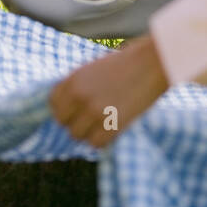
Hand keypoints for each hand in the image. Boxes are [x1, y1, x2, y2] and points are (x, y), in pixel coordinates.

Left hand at [49, 34, 168, 147]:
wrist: (154, 62)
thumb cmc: (126, 64)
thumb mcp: (93, 70)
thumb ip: (77, 87)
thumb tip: (66, 109)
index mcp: (73, 80)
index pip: (53, 104)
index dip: (65, 108)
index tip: (76, 109)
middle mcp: (79, 96)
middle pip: (63, 123)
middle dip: (76, 121)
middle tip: (93, 117)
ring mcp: (95, 112)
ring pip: (77, 135)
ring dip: (89, 132)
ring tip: (104, 121)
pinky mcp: (111, 125)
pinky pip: (96, 143)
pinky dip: (103, 139)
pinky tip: (113, 126)